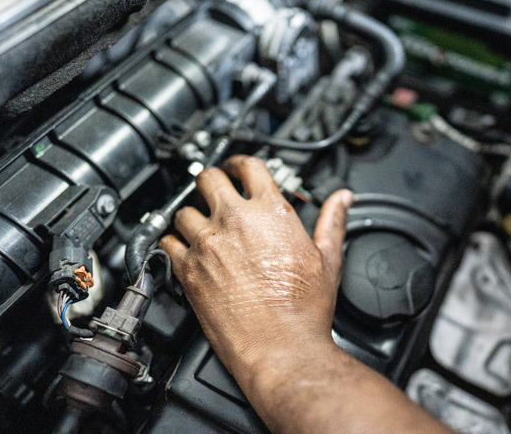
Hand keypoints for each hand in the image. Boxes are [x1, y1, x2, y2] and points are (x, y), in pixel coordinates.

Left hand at [159, 155, 352, 380]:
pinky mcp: (188, 270)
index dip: (241, 163)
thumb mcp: (329, 259)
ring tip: (200, 224)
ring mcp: (208, 244)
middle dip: (212, 180)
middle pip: (209, 178)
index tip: (238, 168)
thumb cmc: (304, 309)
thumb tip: (342, 200)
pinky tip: (183, 248)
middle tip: (214, 190)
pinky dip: (173, 242)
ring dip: (192, 214)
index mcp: (271, 212)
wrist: (281, 347)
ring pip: (184, 210)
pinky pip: (168, 242)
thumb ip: (333, 222)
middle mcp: (236, 221)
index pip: (249, 166)